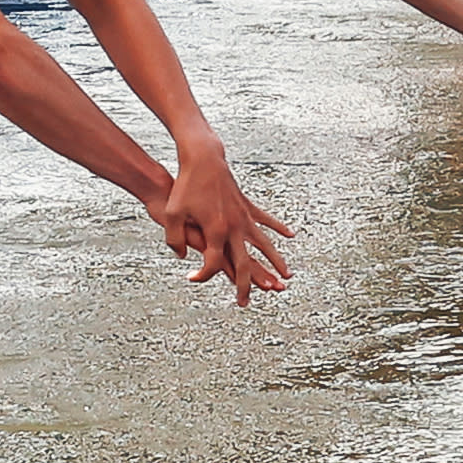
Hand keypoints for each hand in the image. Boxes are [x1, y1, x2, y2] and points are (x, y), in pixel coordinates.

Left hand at [154, 145, 292, 306]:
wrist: (203, 159)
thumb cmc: (185, 186)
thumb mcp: (172, 214)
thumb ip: (174, 239)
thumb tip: (182, 257)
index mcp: (215, 231)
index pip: (213, 264)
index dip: (202, 275)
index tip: (193, 278)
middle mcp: (233, 227)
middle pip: (244, 264)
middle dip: (245, 286)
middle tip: (244, 303)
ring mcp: (243, 216)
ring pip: (263, 246)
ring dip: (275, 263)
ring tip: (284, 280)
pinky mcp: (246, 205)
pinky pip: (266, 220)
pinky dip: (278, 228)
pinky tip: (290, 235)